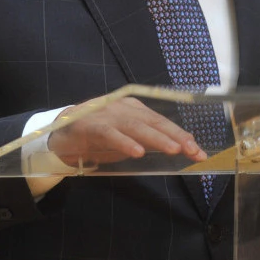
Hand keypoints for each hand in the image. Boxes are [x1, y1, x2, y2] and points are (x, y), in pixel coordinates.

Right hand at [48, 96, 207, 166]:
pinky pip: (111, 134)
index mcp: (134, 107)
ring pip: (136, 126)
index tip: (198, 150)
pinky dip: (125, 142)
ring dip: (156, 138)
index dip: (181, 135)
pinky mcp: (91, 125)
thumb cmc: (98, 137)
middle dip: (175, 136)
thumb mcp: (127, 138)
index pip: (162, 121)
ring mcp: (107, 114)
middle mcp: (123, 107)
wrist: (61, 133)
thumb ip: (149, 139)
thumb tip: (180, 144)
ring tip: (174, 149)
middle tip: (192, 150)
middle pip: (153, 121)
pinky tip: (137, 152)